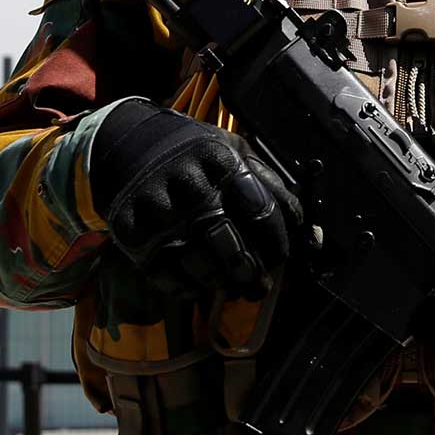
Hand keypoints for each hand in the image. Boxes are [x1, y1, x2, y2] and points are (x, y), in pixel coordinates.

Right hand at [88, 100, 297, 297]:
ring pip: (201, 267)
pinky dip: (189, 288)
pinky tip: (200, 282)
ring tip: (233, 285)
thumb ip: (271, 186)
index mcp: (220, 161)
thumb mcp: (234, 151)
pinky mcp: (133, 235)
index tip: (278, 257)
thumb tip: (309, 231)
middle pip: (231, 247)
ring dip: (223, 284)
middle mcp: (189, 187)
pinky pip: (167, 277)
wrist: (125, 146)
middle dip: (251, 272)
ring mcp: (158, 214)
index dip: (276, 244)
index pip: (261, 213)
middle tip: (257, 283)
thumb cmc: (193, 154)